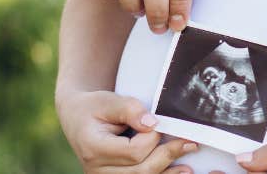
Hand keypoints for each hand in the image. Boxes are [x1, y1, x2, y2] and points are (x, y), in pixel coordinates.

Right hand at [56, 89, 197, 173]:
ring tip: (188, 165)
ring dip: (167, 172)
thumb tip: (153, 123)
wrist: (77, 118)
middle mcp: (97, 170)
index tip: (161, 123)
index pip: (132, 152)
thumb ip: (130, 109)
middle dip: (167, 155)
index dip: (152, 138)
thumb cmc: (94, 107)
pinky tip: (176, 172)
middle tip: (190, 142)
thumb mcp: (109, 100)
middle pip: (140, 170)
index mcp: (94, 149)